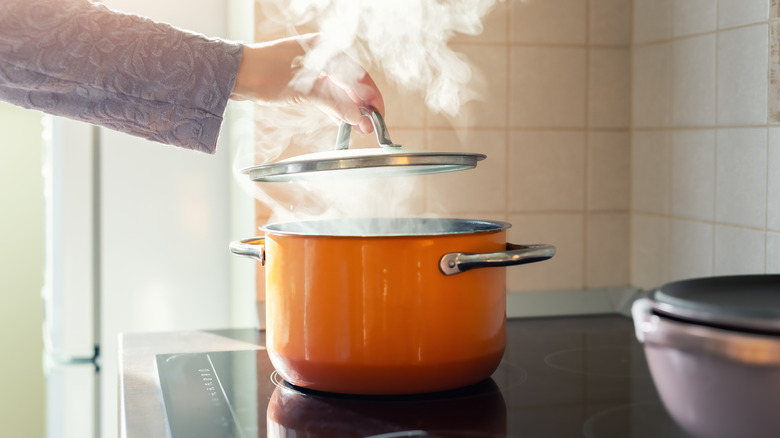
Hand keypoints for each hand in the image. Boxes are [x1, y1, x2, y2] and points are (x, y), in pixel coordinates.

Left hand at [230, 34, 383, 133]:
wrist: (235, 74)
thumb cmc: (265, 72)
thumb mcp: (305, 89)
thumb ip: (335, 103)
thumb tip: (357, 117)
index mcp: (326, 49)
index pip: (359, 75)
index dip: (371, 96)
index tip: (378, 114)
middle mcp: (322, 56)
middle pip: (351, 83)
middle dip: (361, 105)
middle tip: (370, 126)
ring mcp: (312, 69)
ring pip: (339, 91)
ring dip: (349, 109)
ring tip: (359, 127)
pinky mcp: (302, 81)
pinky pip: (326, 95)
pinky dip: (335, 107)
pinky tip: (343, 120)